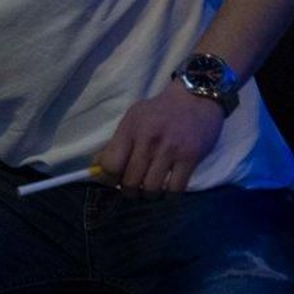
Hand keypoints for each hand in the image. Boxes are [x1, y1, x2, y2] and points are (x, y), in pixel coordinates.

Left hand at [96, 80, 224, 194]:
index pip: (110, 164)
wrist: (195, 98)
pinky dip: (169, 195)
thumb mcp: (133, 118)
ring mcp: (170, 149)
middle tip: (133, 190)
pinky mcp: (190, 157)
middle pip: (130, 181)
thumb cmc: (160, 111)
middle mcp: (148, 139)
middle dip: (129, 191)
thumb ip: (117, 142)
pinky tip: (167, 189)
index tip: (113, 182)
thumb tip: (97, 166)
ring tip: (149, 190)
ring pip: (151, 188)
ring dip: (148, 195)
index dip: (108, 179)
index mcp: (130, 129)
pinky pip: (175, 189)